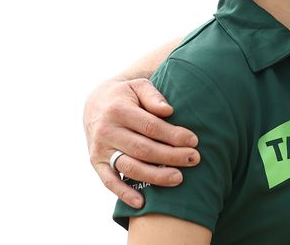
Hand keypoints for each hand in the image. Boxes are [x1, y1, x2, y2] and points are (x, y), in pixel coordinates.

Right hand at [84, 77, 199, 207]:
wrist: (95, 104)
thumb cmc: (126, 95)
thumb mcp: (138, 86)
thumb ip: (153, 96)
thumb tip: (169, 111)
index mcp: (118, 111)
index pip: (151, 127)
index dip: (173, 135)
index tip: (193, 141)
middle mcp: (107, 132)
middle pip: (143, 149)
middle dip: (171, 156)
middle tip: (194, 159)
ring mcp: (100, 150)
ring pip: (129, 167)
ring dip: (155, 176)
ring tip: (179, 178)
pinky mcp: (96, 163)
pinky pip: (109, 182)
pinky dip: (124, 194)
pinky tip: (143, 203)